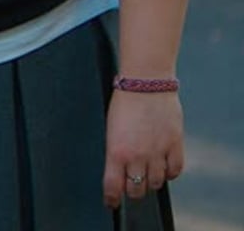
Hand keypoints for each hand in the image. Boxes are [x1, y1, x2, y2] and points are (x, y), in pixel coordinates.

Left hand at [103, 90, 183, 208]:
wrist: (145, 82)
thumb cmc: (124, 100)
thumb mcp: (111, 127)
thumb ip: (116, 150)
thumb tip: (118, 168)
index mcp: (116, 150)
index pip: (113, 185)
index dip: (112, 198)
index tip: (111, 202)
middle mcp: (138, 156)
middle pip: (136, 189)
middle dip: (132, 190)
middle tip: (131, 184)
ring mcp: (158, 152)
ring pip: (156, 183)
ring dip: (151, 182)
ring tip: (147, 174)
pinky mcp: (175, 145)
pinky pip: (175, 171)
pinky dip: (170, 173)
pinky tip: (164, 167)